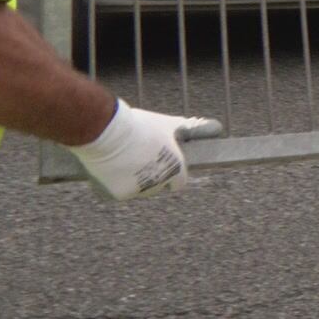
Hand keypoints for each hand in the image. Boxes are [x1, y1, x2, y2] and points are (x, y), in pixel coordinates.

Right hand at [67, 99, 222, 200]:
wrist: (106, 131)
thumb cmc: (138, 125)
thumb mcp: (166, 125)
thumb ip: (186, 129)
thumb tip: (211, 125)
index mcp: (175, 167)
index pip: (179, 182)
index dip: (172, 175)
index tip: (163, 168)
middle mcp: (160, 182)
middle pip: (157, 187)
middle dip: (151, 177)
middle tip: (137, 160)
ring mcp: (139, 190)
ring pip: (137, 189)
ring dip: (132, 180)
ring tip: (122, 159)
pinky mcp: (119, 194)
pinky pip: (118, 191)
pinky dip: (114, 183)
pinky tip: (109, 167)